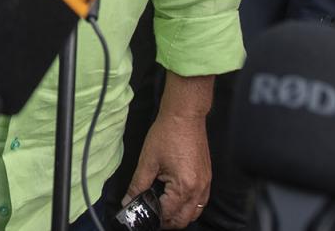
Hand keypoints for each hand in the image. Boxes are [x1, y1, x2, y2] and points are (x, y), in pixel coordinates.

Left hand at [126, 111, 210, 228]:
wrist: (185, 115)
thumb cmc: (167, 134)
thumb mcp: (148, 160)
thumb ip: (137, 185)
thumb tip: (128, 201)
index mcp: (184, 186)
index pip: (168, 214)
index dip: (153, 217)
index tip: (141, 215)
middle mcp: (199, 189)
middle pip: (184, 220)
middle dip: (167, 222)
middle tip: (151, 216)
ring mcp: (206, 184)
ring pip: (195, 213)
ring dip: (179, 216)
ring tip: (163, 210)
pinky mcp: (207, 177)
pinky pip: (201, 202)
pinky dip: (189, 206)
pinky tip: (177, 200)